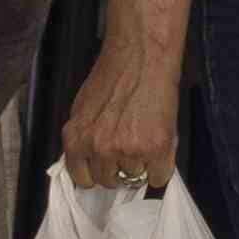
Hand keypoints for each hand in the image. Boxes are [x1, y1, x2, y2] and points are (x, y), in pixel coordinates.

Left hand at [58, 47, 181, 195]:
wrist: (142, 56)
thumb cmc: (114, 74)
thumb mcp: (83, 108)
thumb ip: (84, 137)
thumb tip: (89, 160)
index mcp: (77, 139)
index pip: (82, 179)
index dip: (96, 172)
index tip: (105, 167)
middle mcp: (99, 149)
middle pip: (110, 181)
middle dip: (120, 168)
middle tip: (130, 147)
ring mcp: (127, 151)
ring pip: (135, 178)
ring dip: (142, 165)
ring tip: (145, 139)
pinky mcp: (155, 149)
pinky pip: (159, 177)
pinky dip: (162, 167)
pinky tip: (160, 148)